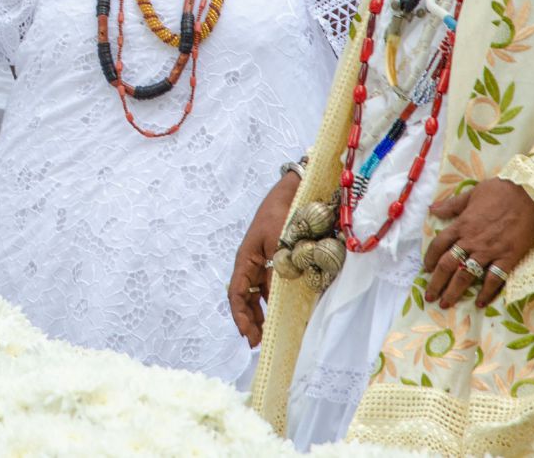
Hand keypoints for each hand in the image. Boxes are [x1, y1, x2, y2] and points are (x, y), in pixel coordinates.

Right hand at [229, 172, 298, 345]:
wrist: (297, 192)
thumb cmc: (282, 214)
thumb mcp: (277, 245)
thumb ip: (276, 274)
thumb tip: (276, 303)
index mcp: (245, 259)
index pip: (236, 294)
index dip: (240, 316)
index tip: (248, 335)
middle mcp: (253, 264)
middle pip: (245, 298)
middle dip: (250, 321)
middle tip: (259, 341)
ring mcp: (266, 263)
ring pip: (259, 295)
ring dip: (261, 314)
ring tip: (268, 332)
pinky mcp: (281, 261)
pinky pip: (275, 286)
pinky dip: (276, 301)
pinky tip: (284, 312)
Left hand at [422, 178, 533, 308]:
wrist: (531, 194)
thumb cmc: (501, 191)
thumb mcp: (472, 193)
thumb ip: (452, 204)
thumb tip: (432, 209)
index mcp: (461, 224)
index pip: (438, 245)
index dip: (429, 259)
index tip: (425, 269)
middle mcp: (471, 240)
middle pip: (447, 265)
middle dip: (436, 283)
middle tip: (430, 296)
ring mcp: (489, 251)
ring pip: (466, 275)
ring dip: (454, 292)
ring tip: (446, 304)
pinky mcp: (508, 257)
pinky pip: (494, 279)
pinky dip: (486, 292)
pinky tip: (480, 302)